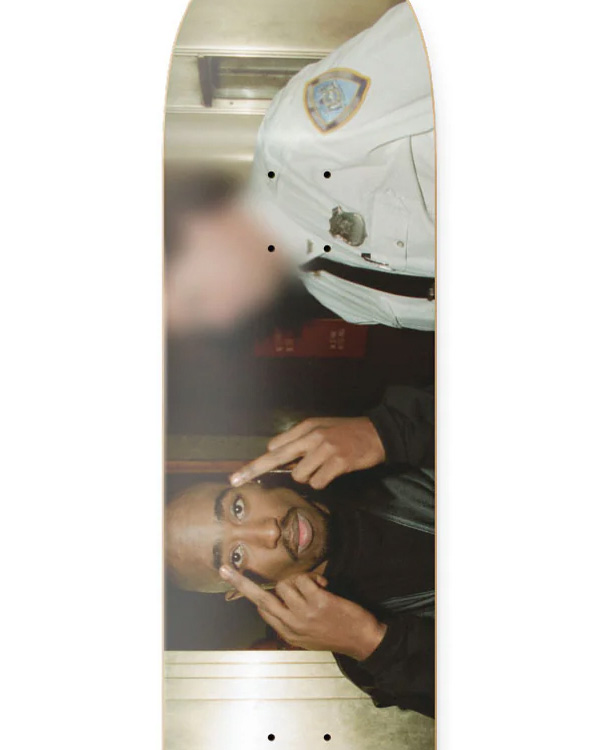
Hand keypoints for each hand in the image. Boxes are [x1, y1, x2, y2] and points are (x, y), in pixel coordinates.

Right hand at [220, 565, 386, 660]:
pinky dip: (314, 578)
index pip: (262, 608)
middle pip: (260, 598)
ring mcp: (304, 612)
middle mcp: (292, 623)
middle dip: (241, 583)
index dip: (254, 592)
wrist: (362, 641)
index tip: (239, 581)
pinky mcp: (318, 601)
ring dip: (299, 579)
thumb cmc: (336, 635)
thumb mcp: (307, 638)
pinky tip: (324, 586)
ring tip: (314, 587)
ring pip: (285, 583)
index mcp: (287, 632)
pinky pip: (303, 578)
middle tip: (225, 569)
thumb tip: (271, 606)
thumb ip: (290, 622)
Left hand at [230, 417, 385, 488]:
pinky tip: (333, 473)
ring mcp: (325, 449)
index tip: (242, 472)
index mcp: (306, 427)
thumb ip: (299, 440)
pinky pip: (318, 482)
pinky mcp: (338, 462)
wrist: (378, 433)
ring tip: (324, 469)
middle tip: (235, 479)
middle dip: (253, 469)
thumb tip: (275, 453)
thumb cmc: (347, 432)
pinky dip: (322, 483)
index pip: (275, 446)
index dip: (259, 462)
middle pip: (275, 456)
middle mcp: (312, 436)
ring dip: (309, 478)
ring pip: (300, 475)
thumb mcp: (321, 428)